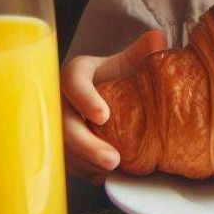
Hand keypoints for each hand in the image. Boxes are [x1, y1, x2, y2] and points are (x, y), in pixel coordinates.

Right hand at [61, 29, 165, 183]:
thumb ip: (142, 51)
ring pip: (61, 146)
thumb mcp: (128, 61)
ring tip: (109, 172)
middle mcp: (59, 98)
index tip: (104, 116)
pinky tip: (100, 177)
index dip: (85, 99)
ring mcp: (54, 124)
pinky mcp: (57, 145)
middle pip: (62, 123)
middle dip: (85, 144)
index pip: (73, 82)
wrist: (104, 94)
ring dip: (84, 162)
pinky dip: (81, 171)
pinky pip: (63, 161)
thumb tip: (158, 37)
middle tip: (113, 160)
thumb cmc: (116, 76)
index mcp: (76, 73)